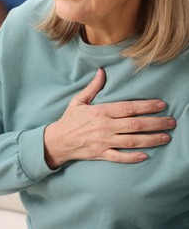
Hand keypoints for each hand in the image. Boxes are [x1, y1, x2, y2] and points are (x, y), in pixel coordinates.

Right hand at [44, 68, 175, 168]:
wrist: (57, 141)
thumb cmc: (69, 120)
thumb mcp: (78, 101)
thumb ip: (93, 87)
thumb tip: (102, 71)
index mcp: (100, 112)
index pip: (128, 108)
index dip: (147, 106)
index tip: (161, 105)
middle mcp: (104, 127)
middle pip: (135, 124)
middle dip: (156, 123)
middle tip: (171, 122)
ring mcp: (104, 142)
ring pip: (132, 141)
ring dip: (151, 139)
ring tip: (166, 137)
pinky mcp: (101, 154)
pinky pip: (120, 157)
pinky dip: (133, 157)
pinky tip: (146, 155)